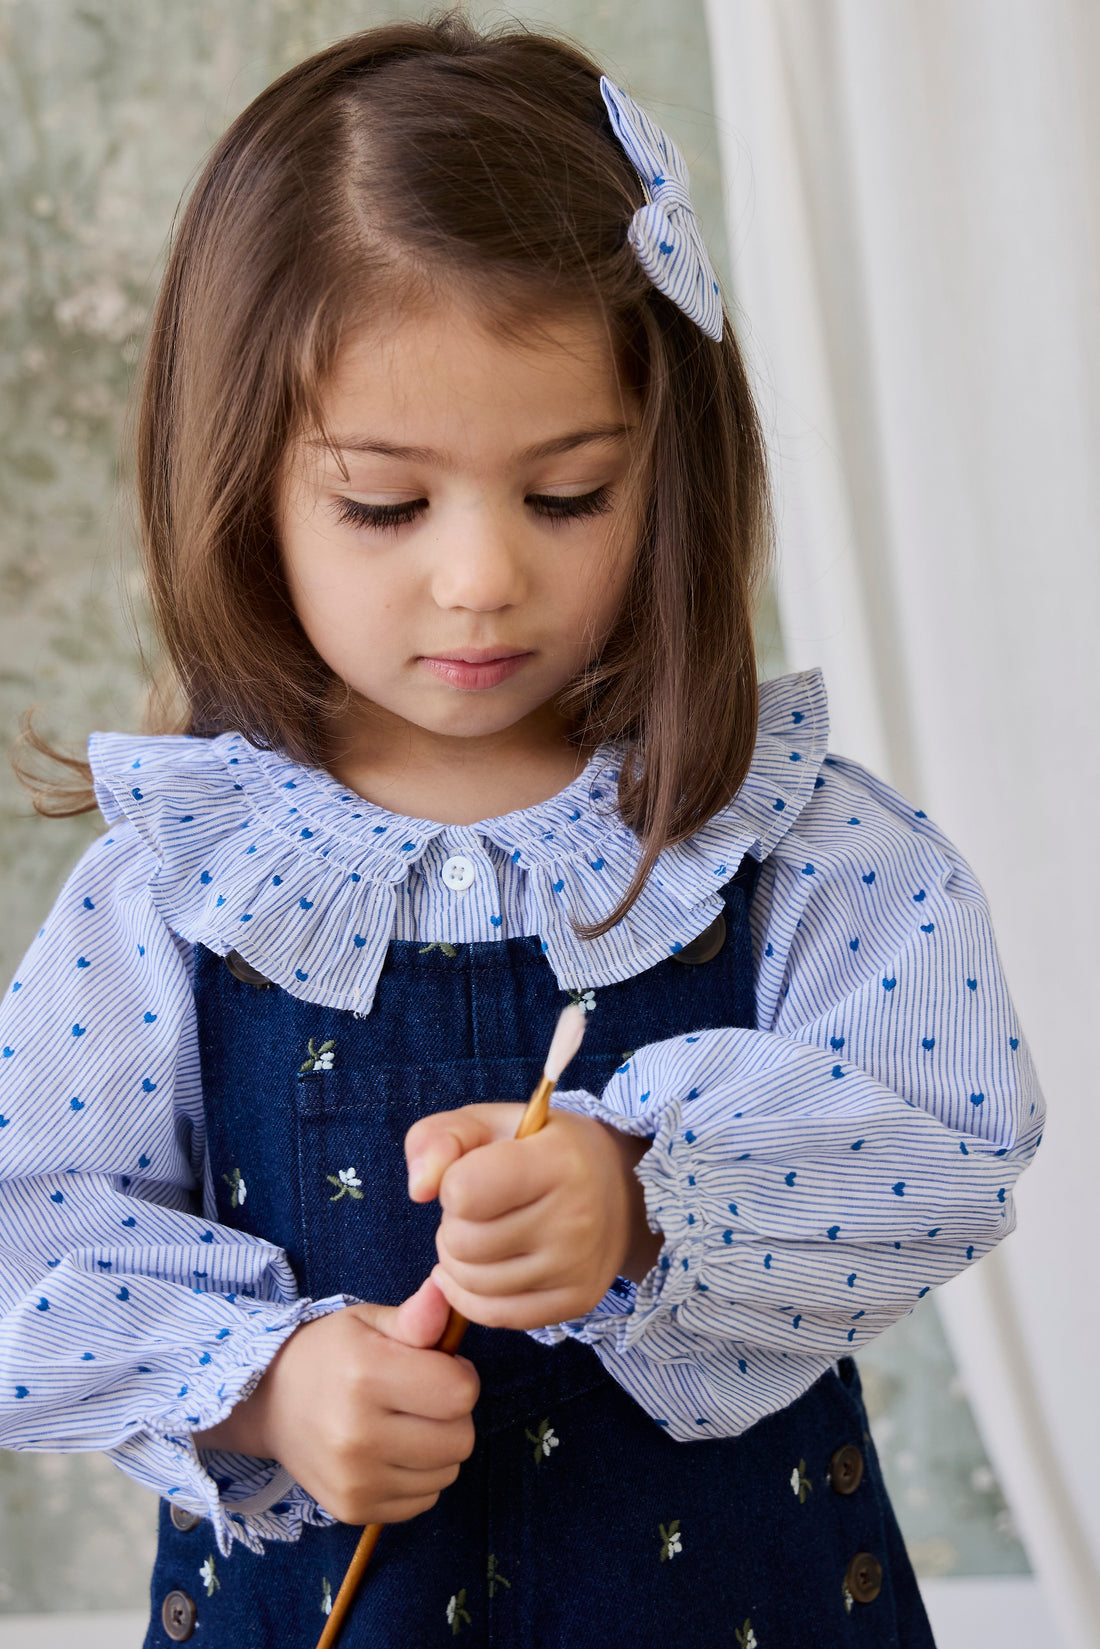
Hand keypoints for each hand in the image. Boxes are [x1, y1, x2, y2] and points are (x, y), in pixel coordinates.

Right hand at [192, 1279, 478, 1524]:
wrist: (269, 1403)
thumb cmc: (329, 1354)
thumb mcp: (367, 1322)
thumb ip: (415, 1316)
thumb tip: (445, 1287)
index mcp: (365, 1376)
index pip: (461, 1393)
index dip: (460, 1374)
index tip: (437, 1365)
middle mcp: (358, 1435)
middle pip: (460, 1439)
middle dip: (453, 1414)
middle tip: (422, 1396)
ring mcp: (355, 1480)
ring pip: (447, 1473)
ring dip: (437, 1448)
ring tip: (404, 1422)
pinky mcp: (353, 1510)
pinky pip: (424, 1501)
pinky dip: (418, 1477)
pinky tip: (391, 1452)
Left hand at [405, 1104, 661, 1331]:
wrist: (618, 1188)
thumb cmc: (539, 1149)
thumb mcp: (488, 1122)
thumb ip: (437, 1137)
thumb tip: (418, 1190)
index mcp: (558, 1161)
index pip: (464, 1192)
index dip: (452, 1183)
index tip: (473, 1173)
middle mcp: (576, 1217)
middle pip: (464, 1243)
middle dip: (453, 1225)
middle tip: (476, 1210)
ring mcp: (579, 1266)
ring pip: (473, 1283)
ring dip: (458, 1260)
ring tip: (480, 1234)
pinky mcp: (577, 1302)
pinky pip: (494, 1316)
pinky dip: (470, 1296)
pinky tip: (477, 1268)